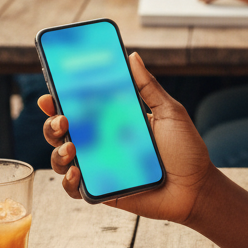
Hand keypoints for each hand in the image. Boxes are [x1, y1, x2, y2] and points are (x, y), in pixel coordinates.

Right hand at [39, 52, 213, 222]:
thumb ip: (148, 87)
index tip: (50, 94)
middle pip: (62, 132)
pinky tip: (75, 173)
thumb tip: (132, 56)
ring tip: (72, 147)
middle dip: (52, 125)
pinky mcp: (102, 192)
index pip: (80, 108)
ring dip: (58, 152)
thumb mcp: (170, 112)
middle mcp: (101, 143)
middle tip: (62, 119)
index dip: (59, 100)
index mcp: (113, 120)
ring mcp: (99, 168)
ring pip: (62, 159)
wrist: (197, 188)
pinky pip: (75, 189)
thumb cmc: (186, 149)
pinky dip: (68, 182)